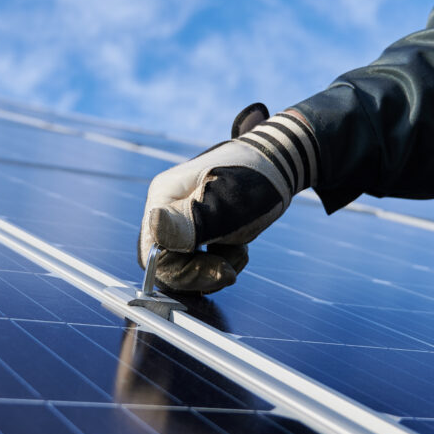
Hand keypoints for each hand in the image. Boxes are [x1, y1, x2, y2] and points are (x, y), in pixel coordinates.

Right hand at [138, 104, 318, 293]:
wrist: (278, 159)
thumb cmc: (254, 178)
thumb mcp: (227, 204)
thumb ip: (191, 221)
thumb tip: (155, 227)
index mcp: (164, 197)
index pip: (155, 254)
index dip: (185, 273)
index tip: (224, 272)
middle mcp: (165, 208)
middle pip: (169, 262)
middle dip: (204, 271)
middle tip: (234, 266)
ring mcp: (181, 217)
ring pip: (187, 264)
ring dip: (217, 265)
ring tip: (241, 247)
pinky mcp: (198, 226)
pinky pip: (200, 259)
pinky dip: (222, 260)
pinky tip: (239, 246)